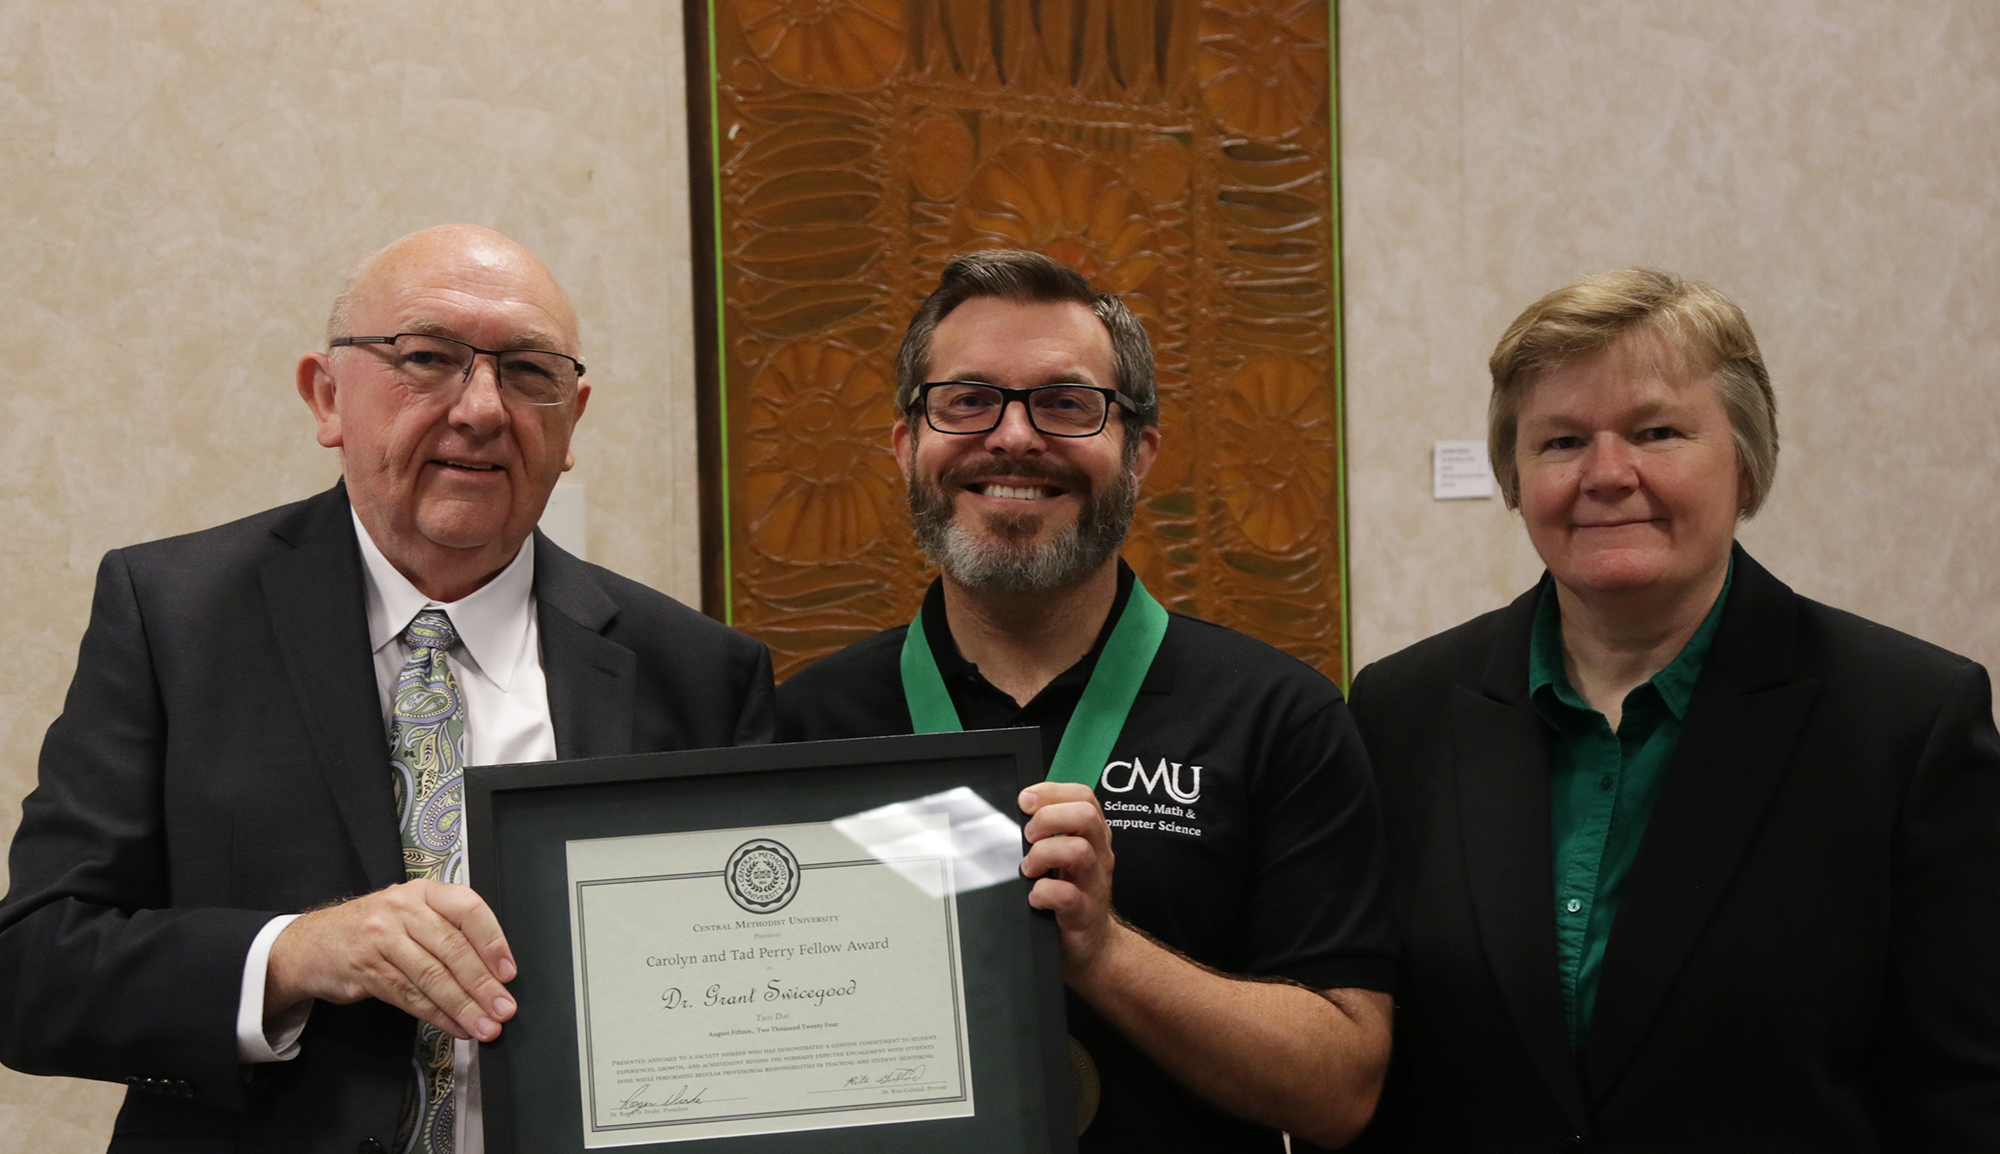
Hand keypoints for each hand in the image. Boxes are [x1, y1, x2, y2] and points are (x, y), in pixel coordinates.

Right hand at [265, 879, 516, 1041]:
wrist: (310, 944)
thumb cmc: (374, 928)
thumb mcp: (411, 914)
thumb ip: (449, 932)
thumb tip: (495, 971)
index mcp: (424, 892)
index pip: (468, 909)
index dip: (492, 941)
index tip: (508, 971)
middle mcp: (403, 910)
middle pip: (451, 949)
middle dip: (482, 984)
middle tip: (503, 1009)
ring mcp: (382, 939)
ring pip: (431, 977)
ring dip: (463, 1007)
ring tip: (485, 1026)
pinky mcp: (366, 970)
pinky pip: (410, 996)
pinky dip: (437, 1016)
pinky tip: (456, 1027)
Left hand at [1018, 782, 1118, 974]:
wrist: (1092, 945)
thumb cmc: (1072, 894)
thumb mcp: (1065, 856)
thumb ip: (1050, 830)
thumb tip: (1022, 806)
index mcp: (1094, 836)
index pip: (1083, 796)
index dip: (1051, 792)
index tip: (1025, 801)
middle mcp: (1099, 855)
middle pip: (1085, 815)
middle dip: (1048, 818)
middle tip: (1029, 835)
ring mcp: (1094, 884)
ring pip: (1077, 851)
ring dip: (1043, 854)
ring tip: (1030, 868)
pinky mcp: (1083, 913)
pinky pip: (1065, 895)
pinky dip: (1042, 892)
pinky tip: (1035, 896)